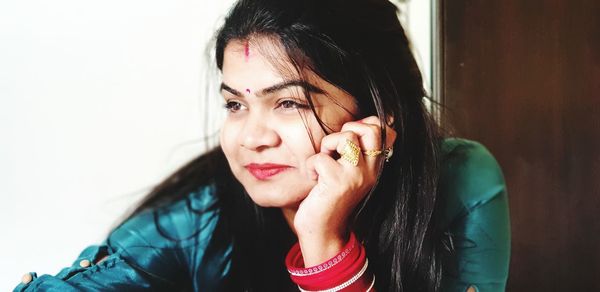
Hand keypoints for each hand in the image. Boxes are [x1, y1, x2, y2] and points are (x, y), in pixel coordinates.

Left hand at [293, 116, 396, 265]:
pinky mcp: (338, 182)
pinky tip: (313, 180)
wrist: (324, 232)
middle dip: (347, 130)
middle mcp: (371, 171)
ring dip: (327, 145)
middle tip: (335, 149)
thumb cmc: (330, 199)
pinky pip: (320, 157)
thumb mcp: (348, 173)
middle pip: (371, 129)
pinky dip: (310, 166)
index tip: (347, 141)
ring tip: (323, 163)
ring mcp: (356, 176)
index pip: (384, 131)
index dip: (364, 125)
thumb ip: (355, 151)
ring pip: (346, 137)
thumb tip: (359, 122)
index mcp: (375, 167)